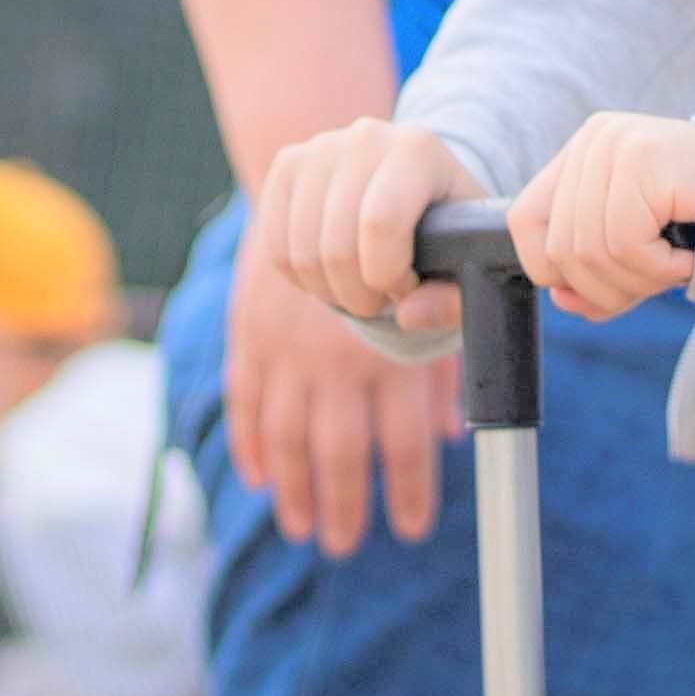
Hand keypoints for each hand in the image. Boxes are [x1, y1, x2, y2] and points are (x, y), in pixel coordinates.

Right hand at [222, 167, 465, 556]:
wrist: (330, 152)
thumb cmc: (411, 210)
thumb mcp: (449, 261)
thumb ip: (447, 339)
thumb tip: (448, 427)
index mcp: (396, 315)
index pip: (402, 427)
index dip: (405, 484)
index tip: (410, 522)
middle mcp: (337, 331)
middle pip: (337, 442)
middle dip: (340, 502)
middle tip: (344, 543)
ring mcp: (286, 330)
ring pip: (287, 428)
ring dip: (293, 485)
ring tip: (304, 528)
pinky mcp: (249, 321)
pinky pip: (244, 395)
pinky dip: (252, 440)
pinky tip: (260, 479)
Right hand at [258, 117, 478, 329]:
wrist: (420, 189)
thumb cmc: (452, 234)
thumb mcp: (472, 266)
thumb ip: (457, 299)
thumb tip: (407, 314)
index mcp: (418, 150)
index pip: (380, 223)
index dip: (389, 276)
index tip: (408, 286)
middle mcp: (366, 137)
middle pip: (336, 246)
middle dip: (359, 294)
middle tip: (382, 297)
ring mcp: (320, 147)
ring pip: (300, 253)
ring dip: (329, 290)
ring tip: (360, 285)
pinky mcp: (287, 165)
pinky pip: (276, 248)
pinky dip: (301, 278)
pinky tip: (333, 272)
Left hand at [522, 113, 694, 319]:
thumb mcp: (639, 251)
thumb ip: (596, 275)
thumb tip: (562, 301)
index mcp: (583, 153)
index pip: (524, 222)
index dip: (549, 270)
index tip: (592, 291)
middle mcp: (594, 139)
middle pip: (560, 248)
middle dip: (606, 289)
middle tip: (656, 286)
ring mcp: (616, 144)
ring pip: (591, 252)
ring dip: (641, 282)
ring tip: (678, 269)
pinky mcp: (643, 159)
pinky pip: (625, 244)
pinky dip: (661, 269)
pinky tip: (690, 259)